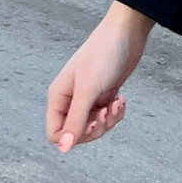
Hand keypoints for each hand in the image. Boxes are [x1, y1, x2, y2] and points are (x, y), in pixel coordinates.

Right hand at [46, 2, 153, 153]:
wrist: (125, 34)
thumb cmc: (103, 55)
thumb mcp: (88, 90)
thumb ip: (75, 120)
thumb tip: (63, 148)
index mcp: (58, 98)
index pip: (56, 134)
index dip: (73, 137)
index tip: (93, 123)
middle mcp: (70, 100)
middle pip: (77, 134)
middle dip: (96, 128)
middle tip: (107, 112)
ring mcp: (88, 98)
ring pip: (93, 127)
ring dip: (108, 120)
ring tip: (117, 103)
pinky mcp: (103, 95)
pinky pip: (107, 116)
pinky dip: (116, 113)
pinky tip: (122, 99)